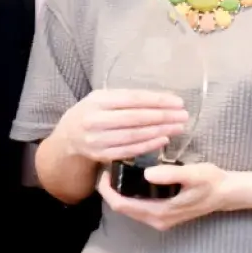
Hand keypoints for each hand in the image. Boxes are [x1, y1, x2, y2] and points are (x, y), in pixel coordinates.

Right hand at [54, 89, 188, 163]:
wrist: (68, 136)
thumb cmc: (92, 112)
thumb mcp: (102, 97)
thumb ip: (126, 97)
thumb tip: (161, 98)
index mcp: (97, 101)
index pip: (132, 99)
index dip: (157, 101)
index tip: (177, 101)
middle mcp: (95, 120)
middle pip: (135, 118)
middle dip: (163, 117)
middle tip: (183, 116)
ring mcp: (97, 140)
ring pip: (134, 136)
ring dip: (160, 131)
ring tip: (178, 127)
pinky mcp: (101, 155)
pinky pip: (129, 151)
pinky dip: (148, 145)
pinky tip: (163, 139)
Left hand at [98, 163, 229, 231]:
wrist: (227, 194)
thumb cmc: (212, 182)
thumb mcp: (193, 174)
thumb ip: (170, 174)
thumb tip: (146, 174)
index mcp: (159, 212)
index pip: (122, 206)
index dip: (108, 191)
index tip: (105, 172)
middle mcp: (156, 220)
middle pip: (122, 208)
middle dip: (111, 191)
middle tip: (108, 168)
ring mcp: (159, 219)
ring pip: (129, 208)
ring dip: (120, 192)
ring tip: (117, 171)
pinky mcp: (163, 214)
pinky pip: (138, 207)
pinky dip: (130, 194)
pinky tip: (131, 179)